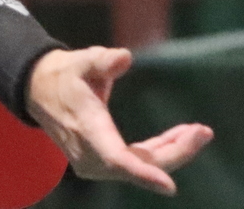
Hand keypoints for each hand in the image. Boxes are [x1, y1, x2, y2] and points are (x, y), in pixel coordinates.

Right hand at [26, 47, 211, 195]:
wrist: (40, 91)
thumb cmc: (65, 74)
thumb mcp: (79, 62)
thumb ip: (101, 60)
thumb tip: (124, 58)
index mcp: (86, 129)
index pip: (116, 159)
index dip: (143, 174)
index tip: (169, 186)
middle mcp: (91, 154)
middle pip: (139, 165)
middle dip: (176, 152)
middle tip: (203, 132)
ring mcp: (97, 162)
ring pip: (142, 166)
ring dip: (173, 151)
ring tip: (199, 132)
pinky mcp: (104, 161)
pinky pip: (137, 161)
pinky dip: (161, 151)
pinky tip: (181, 136)